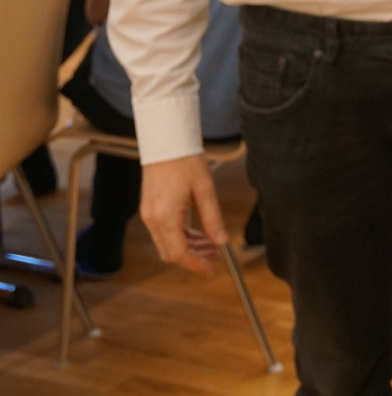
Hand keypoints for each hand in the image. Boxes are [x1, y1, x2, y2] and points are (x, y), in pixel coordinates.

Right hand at [140, 155, 227, 274]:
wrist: (167, 144)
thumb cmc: (186, 162)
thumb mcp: (205, 190)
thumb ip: (213, 218)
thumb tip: (222, 242)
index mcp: (165, 216)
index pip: (179, 253)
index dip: (196, 264)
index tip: (212, 269)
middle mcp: (152, 219)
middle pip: (171, 253)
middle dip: (194, 258)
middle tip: (215, 258)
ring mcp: (148, 215)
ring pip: (167, 244)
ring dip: (189, 248)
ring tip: (212, 246)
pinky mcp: (149, 209)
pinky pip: (164, 232)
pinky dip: (181, 237)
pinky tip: (199, 234)